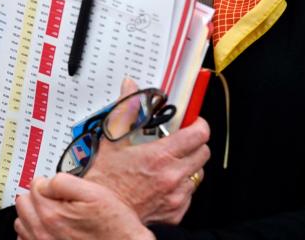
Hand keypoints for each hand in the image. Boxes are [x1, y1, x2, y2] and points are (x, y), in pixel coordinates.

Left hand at [15, 174, 153, 239]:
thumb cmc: (112, 223)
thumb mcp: (93, 193)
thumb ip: (63, 182)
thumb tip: (45, 182)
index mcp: (52, 214)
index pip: (34, 186)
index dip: (49, 183)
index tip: (60, 189)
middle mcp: (43, 233)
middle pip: (23, 203)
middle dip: (38, 196)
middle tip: (56, 199)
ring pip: (21, 221)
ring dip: (33, 214)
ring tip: (52, 212)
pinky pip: (25, 239)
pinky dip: (33, 231)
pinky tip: (48, 228)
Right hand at [85, 78, 210, 224]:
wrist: (100, 216)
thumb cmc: (105, 182)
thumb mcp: (112, 141)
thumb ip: (126, 110)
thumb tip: (131, 88)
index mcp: (160, 156)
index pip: (199, 133)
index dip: (199, 123)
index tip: (193, 121)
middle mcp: (173, 176)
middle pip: (203, 152)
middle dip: (194, 143)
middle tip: (180, 141)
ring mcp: (176, 196)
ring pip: (198, 174)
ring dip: (188, 166)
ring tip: (170, 163)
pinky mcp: (176, 212)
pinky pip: (189, 194)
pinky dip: (181, 187)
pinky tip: (164, 183)